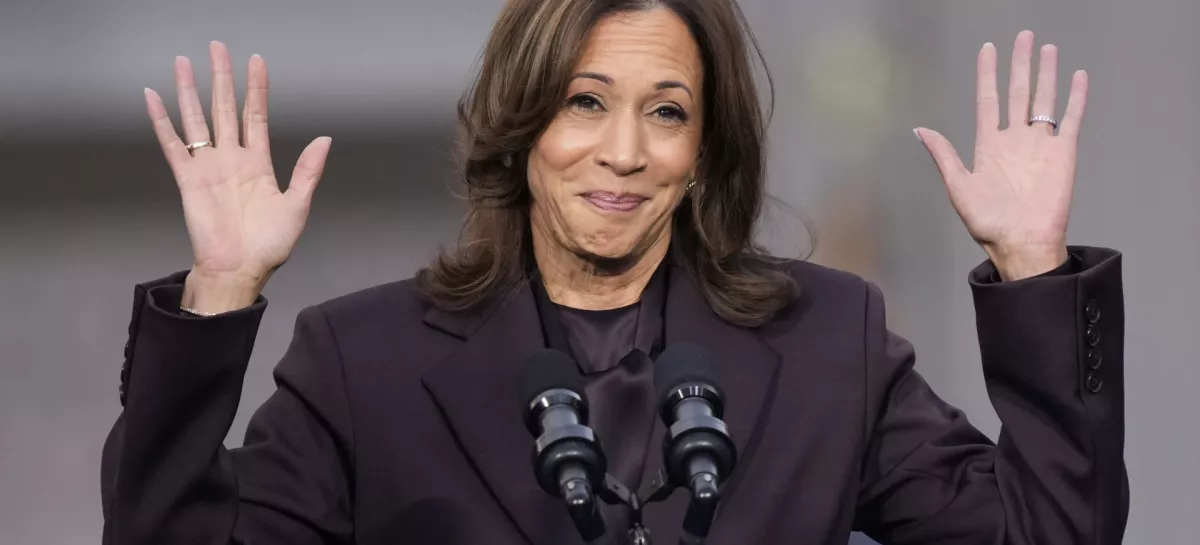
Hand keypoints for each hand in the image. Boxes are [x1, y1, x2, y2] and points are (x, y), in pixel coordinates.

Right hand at [144, 41, 331, 310]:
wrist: (239, 271)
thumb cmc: (269, 245)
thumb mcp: (298, 205)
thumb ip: (308, 171)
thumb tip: (325, 138)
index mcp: (258, 163)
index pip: (256, 115)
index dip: (256, 88)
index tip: (256, 61)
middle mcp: (232, 159)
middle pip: (225, 108)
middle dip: (222, 77)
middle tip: (217, 47)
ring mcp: (208, 167)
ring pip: (197, 119)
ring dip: (190, 91)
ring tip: (184, 62)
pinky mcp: (188, 180)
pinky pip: (173, 145)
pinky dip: (162, 121)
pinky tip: (153, 97)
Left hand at [915, 31, 1088, 280]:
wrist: (1021, 243)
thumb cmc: (988, 223)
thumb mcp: (958, 187)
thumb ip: (944, 155)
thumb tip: (920, 130)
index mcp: (989, 146)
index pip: (988, 100)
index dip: (988, 74)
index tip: (989, 50)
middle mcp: (1015, 140)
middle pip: (1018, 92)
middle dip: (1020, 64)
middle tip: (1024, 37)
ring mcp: (1040, 145)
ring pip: (1044, 100)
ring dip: (1046, 74)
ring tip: (1047, 48)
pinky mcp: (1063, 154)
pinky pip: (1071, 119)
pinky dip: (1075, 98)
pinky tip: (1077, 77)